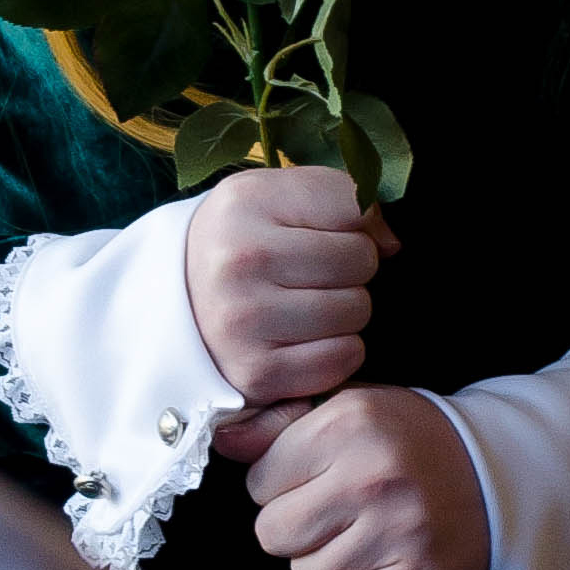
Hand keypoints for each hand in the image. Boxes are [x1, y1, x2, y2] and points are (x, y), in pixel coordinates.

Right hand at [186, 166, 394, 409]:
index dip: (357, 222)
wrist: (177, 303)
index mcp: (246, 203)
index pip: (353, 205)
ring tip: (309, 305)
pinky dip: (338, 352)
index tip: (330, 233)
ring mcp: (244, 321)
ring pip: (356, 310)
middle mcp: (239, 261)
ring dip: (346, 311)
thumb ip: (340, 197)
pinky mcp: (257, 373)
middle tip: (315, 275)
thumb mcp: (276, 197)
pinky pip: (343, 359)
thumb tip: (393, 243)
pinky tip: (307, 340)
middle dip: (352, 269)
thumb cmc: (243, 243)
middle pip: (360, 261)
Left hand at [238, 383, 487, 569]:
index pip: (259, 481)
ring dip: (324, 563)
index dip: (280, 484)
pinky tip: (373, 567)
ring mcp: (397, 530)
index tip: (314, 479)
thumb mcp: (351, 409)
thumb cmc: (412, 442)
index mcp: (348, 425)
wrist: (497, 475)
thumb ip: (282, 426)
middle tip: (335, 513)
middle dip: (295, 527)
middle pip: (273, 533)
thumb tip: (225, 439)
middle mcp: (371, 476)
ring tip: (363, 535)